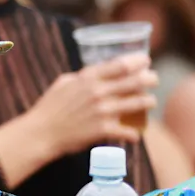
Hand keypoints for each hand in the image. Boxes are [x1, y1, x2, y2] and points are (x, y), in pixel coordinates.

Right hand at [29, 55, 157, 151]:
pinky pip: (128, 131)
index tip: (146, 60)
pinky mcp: (103, 130)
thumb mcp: (62, 83)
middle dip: (150, 78)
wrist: (40, 134)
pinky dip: (134, 134)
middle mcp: (98, 92)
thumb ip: (81, 76)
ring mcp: (103, 111)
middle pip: (135, 81)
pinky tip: (135, 135)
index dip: (138, 61)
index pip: (120, 64)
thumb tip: (95, 72)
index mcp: (88, 78)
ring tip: (150, 102)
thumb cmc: (48, 108)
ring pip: (138, 103)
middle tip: (154, 80)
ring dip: (149, 102)